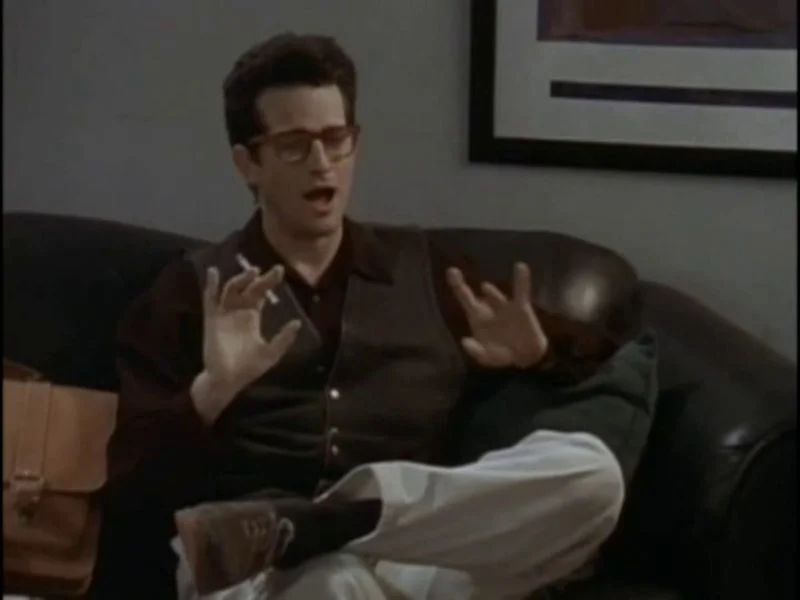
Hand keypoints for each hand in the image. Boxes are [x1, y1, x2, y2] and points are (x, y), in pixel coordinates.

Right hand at [195, 255, 300, 420]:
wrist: (228, 381)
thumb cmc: (249, 368)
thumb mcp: (271, 352)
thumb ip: (283, 338)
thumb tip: (297, 323)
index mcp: (252, 317)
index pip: (261, 294)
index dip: (269, 281)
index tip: (279, 270)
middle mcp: (238, 312)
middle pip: (249, 288)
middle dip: (259, 278)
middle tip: (274, 270)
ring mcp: (224, 314)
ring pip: (231, 290)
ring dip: (241, 279)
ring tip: (253, 272)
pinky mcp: (212, 320)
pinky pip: (210, 300)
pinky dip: (211, 285)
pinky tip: (214, 272)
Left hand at [447, 262, 547, 368]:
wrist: (526, 354)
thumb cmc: (502, 354)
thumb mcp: (487, 357)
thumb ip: (476, 351)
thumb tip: (464, 341)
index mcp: (477, 318)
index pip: (465, 300)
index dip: (457, 287)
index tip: (450, 273)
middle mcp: (488, 309)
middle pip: (472, 296)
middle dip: (461, 285)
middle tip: (451, 272)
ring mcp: (504, 307)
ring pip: (495, 296)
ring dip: (491, 293)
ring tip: (484, 288)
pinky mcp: (521, 308)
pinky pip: (521, 292)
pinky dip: (521, 281)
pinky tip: (520, 267)